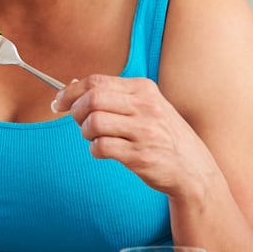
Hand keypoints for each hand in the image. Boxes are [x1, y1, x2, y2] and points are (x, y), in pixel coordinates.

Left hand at [51, 74, 217, 197]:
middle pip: (92, 99)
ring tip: (96, 138)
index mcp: (144, 89)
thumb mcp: (147, 106)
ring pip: (94, 122)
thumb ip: (116, 96)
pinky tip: (104, 152)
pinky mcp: (141, 156)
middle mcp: (146, 107)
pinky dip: (95, 150)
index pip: (96, 81)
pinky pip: (102, 147)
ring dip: (86, 133)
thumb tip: (73, 89)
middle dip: (76, 112)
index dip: (70, 92)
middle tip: (80, 123)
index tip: (59, 103)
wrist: (194, 170)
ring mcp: (145, 131)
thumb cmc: (163, 136)